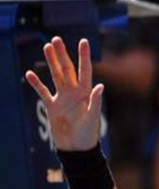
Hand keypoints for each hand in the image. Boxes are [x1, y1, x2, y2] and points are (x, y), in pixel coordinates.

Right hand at [26, 37, 103, 151]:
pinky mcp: (52, 107)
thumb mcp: (93, 118)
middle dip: (62, 54)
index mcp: (86, 93)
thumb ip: (95, 102)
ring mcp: (62, 98)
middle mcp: (74, 93)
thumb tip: (100, 86)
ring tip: (46, 47)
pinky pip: (43, 92)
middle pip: (67, 69)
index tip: (83, 42)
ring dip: (51, 63)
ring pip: (55, 76)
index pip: (85, 70)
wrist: (76, 149)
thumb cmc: (88, 135)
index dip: (84, 56)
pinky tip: (29, 73)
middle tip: (56, 39)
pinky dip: (36, 84)